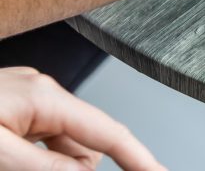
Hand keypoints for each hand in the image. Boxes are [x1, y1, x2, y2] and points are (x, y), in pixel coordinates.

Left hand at [0, 67, 162, 170]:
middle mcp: (41, 92)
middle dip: (76, 167)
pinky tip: (16, 161)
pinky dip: (40, 156)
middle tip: (35, 167)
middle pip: (84, 142)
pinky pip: (43, 137)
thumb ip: (46, 165)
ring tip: (14, 163)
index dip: (140, 158)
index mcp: (44, 97)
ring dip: (53, 164)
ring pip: (63, 142)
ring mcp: (27, 98)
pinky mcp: (13, 108)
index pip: (109, 132)